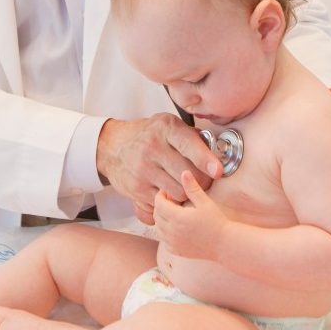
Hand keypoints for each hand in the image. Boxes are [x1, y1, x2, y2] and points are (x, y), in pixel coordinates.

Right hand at [96, 115, 221, 223]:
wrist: (112, 146)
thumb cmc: (148, 135)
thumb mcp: (168, 125)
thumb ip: (192, 137)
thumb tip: (216, 154)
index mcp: (165, 128)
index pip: (188, 145)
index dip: (205, 159)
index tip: (218, 171)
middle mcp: (152, 148)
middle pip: (187, 175)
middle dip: (202, 181)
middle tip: (204, 180)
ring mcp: (143, 170)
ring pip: (178, 193)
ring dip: (187, 193)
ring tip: (186, 186)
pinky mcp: (137, 189)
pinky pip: (164, 203)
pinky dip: (171, 201)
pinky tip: (170, 192)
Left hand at [153, 170, 228, 259]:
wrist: (224, 244)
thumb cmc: (216, 222)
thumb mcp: (205, 202)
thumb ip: (192, 188)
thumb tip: (184, 172)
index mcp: (177, 218)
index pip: (158, 203)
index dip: (160, 195)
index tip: (168, 191)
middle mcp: (171, 232)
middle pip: (156, 215)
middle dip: (160, 205)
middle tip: (171, 200)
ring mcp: (172, 243)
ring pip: (158, 228)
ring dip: (162, 218)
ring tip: (174, 212)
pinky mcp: (176, 251)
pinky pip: (163, 239)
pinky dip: (165, 232)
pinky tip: (176, 227)